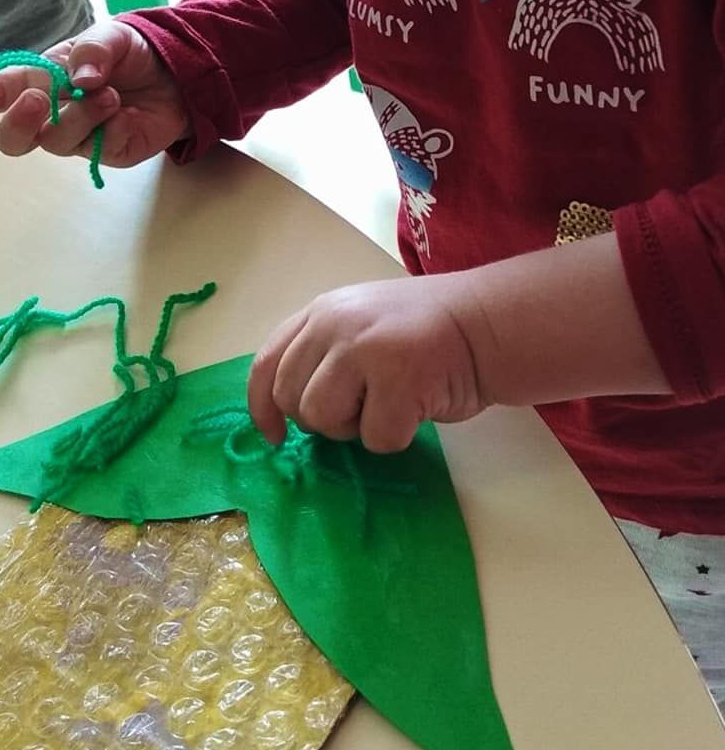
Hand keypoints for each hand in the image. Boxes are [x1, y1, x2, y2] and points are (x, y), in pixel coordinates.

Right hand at [0, 20, 189, 165]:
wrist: (175, 78)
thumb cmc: (132, 55)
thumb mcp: (111, 37)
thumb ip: (92, 51)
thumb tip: (80, 78)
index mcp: (42, 79)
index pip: (2, 91)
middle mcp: (53, 113)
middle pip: (14, 139)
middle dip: (19, 123)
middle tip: (41, 101)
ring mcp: (78, 137)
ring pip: (58, 142)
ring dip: (82, 116)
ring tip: (111, 96)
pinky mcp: (106, 153)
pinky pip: (98, 150)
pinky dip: (113, 130)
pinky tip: (127, 115)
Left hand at [248, 277, 486, 452]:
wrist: (488, 323)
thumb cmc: (425, 333)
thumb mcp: (360, 324)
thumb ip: (321, 353)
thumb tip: (284, 410)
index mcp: (321, 312)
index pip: (266, 364)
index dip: (261, 407)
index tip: (273, 436)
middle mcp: (334, 324)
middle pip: (292, 400)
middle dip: (322, 420)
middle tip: (362, 408)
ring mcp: (364, 349)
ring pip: (324, 420)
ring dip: (355, 428)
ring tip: (389, 403)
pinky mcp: (399, 379)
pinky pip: (375, 437)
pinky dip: (396, 435)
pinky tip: (417, 406)